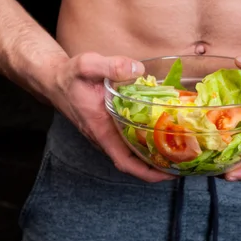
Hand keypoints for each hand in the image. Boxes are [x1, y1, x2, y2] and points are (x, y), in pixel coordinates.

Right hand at [47, 52, 171, 182]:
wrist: (54, 80)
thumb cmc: (70, 76)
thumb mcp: (88, 65)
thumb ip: (111, 65)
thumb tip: (138, 70)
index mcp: (101, 129)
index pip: (125, 161)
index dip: (147, 172)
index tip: (169, 174)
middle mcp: (105, 136)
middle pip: (134, 161)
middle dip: (159, 166)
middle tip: (186, 162)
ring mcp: (107, 132)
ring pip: (132, 151)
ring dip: (154, 154)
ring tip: (181, 149)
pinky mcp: (109, 125)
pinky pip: (129, 139)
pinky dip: (146, 140)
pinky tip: (162, 130)